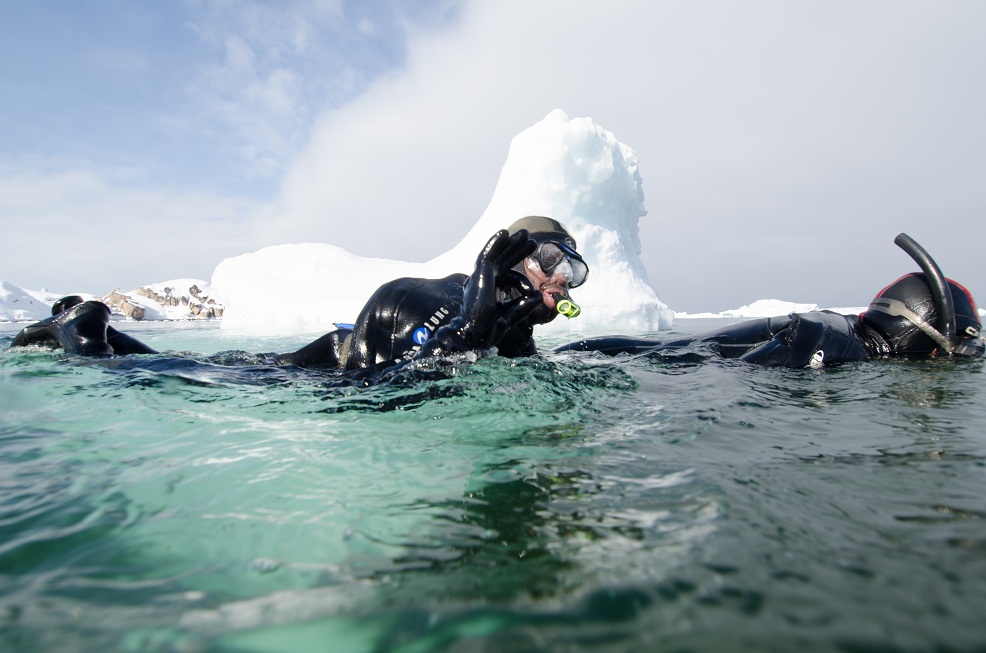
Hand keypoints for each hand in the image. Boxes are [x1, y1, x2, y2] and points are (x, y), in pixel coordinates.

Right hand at [421, 230, 538, 355]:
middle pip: (503, 260)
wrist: (477, 335)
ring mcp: (482, 277)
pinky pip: (488, 255)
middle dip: (517, 249)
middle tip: (530, 239)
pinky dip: (496, 243)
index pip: (508, 274)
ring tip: (524, 234)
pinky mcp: (480, 275)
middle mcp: (486, 280)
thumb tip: (539, 296)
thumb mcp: (511, 314)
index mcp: (491, 289)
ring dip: (510, 243)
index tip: (534, 290)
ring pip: (497, 255)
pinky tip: (504, 233)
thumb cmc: (489, 329)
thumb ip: (524, 305)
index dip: (523, 277)